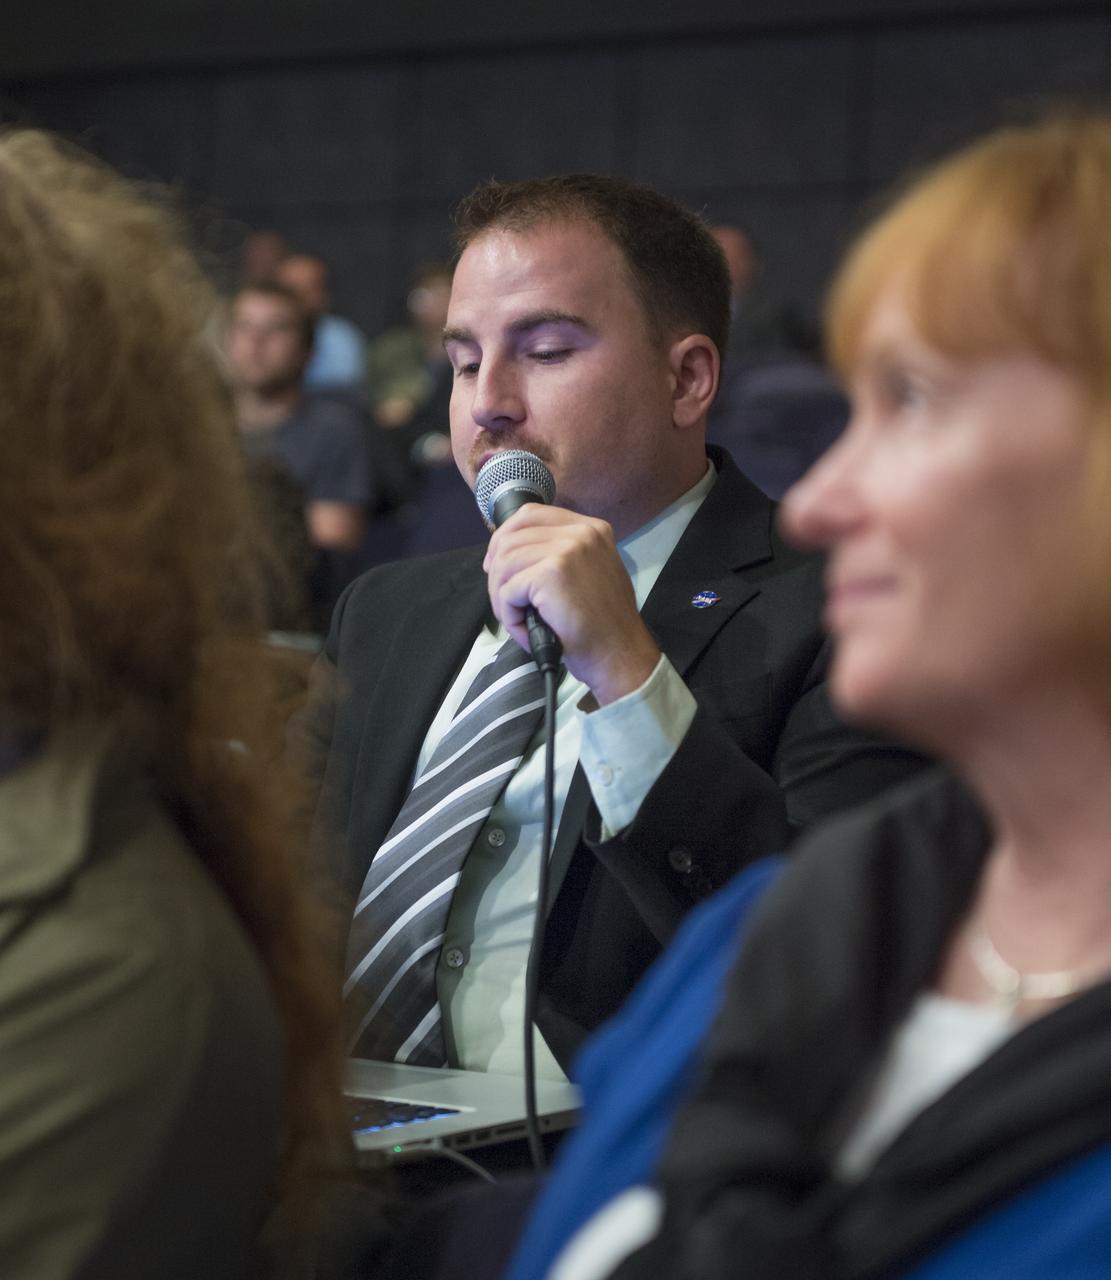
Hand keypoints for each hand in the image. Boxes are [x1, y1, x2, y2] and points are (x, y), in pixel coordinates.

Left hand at [483, 504, 660, 705]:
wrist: (620, 655)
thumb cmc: (603, 625)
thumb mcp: (590, 573)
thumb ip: (560, 555)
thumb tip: (510, 552)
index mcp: (591, 528)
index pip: (530, 514)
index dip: (505, 538)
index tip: (498, 565)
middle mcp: (581, 532)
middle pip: (510, 537)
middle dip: (497, 572)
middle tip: (503, 599)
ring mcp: (567, 550)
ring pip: (504, 564)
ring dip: (501, 597)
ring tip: (518, 620)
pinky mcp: (551, 574)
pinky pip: (506, 591)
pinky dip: (509, 615)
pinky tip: (525, 629)